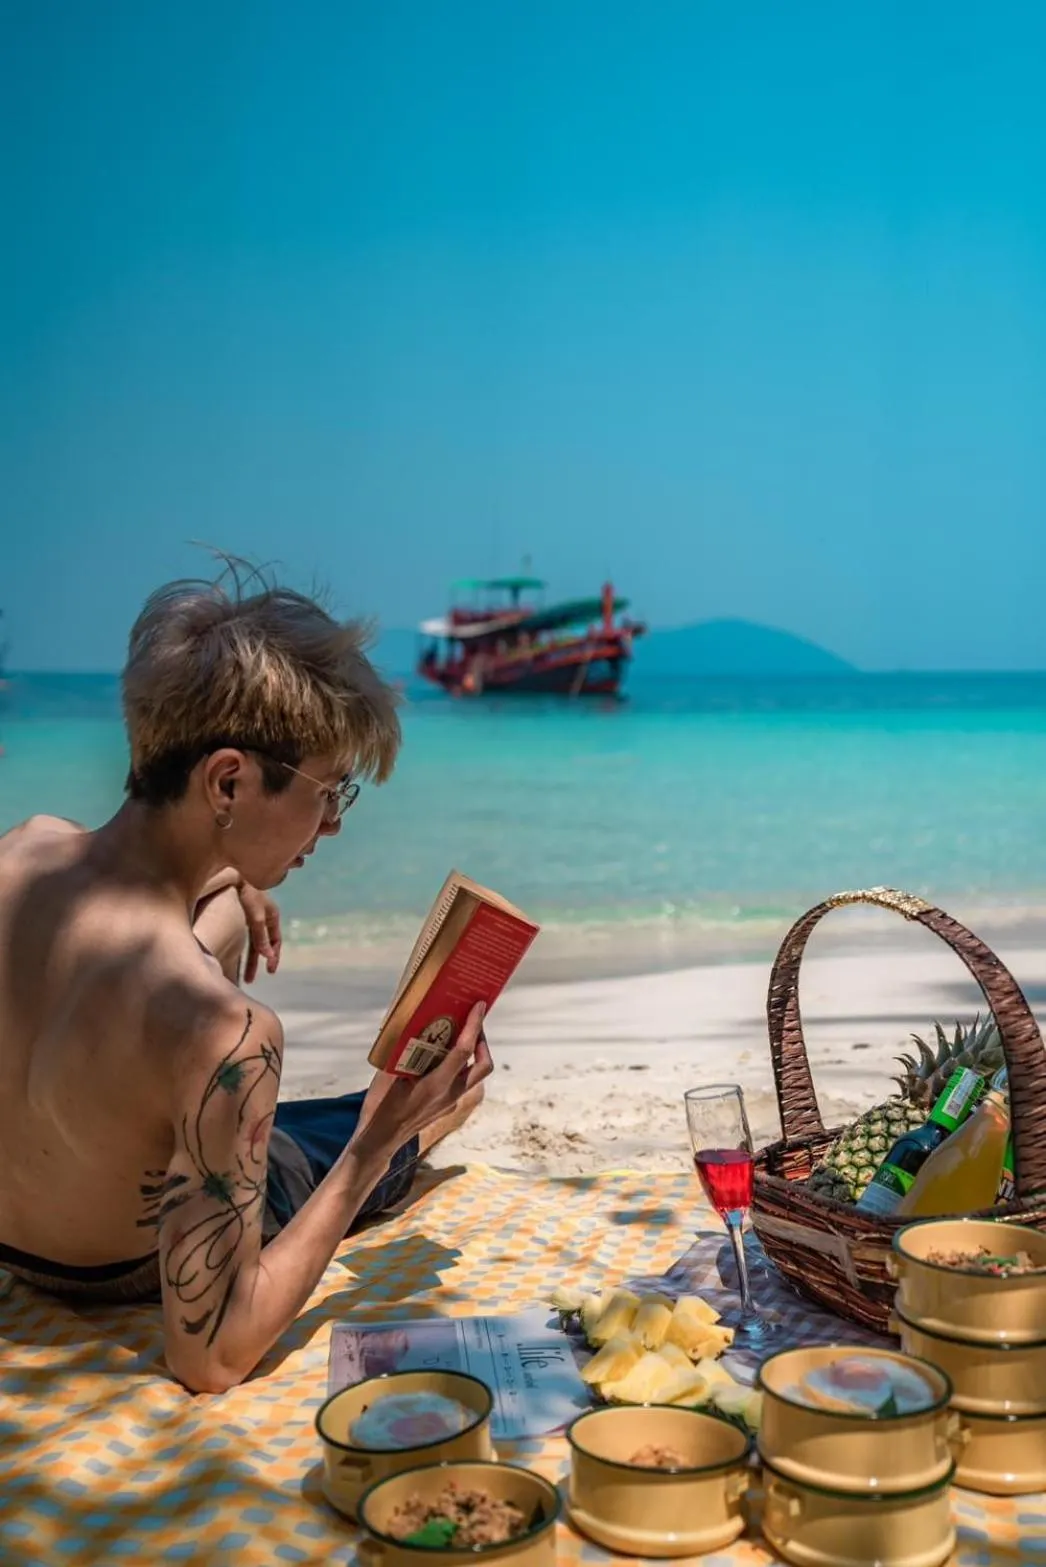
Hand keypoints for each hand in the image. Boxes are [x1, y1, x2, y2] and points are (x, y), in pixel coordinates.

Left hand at [238, 883, 282, 981]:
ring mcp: (253, 915)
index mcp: (272, 916)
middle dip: (256, 963)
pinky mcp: (241, 913)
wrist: (232, 874)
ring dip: (247, 959)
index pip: (276, 941)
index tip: (270, 970)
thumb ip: (261, 938)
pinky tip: (233, 956)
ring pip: (252, 942)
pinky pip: (244, 936)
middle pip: (262, 945)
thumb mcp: (255, 917)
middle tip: (250, 980)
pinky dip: (241, 947)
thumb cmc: (246, 894)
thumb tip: (268, 957)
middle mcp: (264, 917)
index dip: (273, 956)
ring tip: (242, 976)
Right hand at [355, 1004, 492, 1155]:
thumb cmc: (381, 1106)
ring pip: (475, 1075)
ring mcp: (451, 1102)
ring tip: (460, 1035)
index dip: (474, 1026)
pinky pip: (462, 1081)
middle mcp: (450, 1094)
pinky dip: (460, 1065)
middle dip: (483, 1041)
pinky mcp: (447, 1106)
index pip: (464, 1051)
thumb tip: (410, 1023)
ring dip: (475, 1053)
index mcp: (436, 1085)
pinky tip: (443, 1056)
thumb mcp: (389, 1074)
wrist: (381, 1140)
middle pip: (483, 1066)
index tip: (479, 1006)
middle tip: (473, 1022)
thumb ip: (403, 1052)